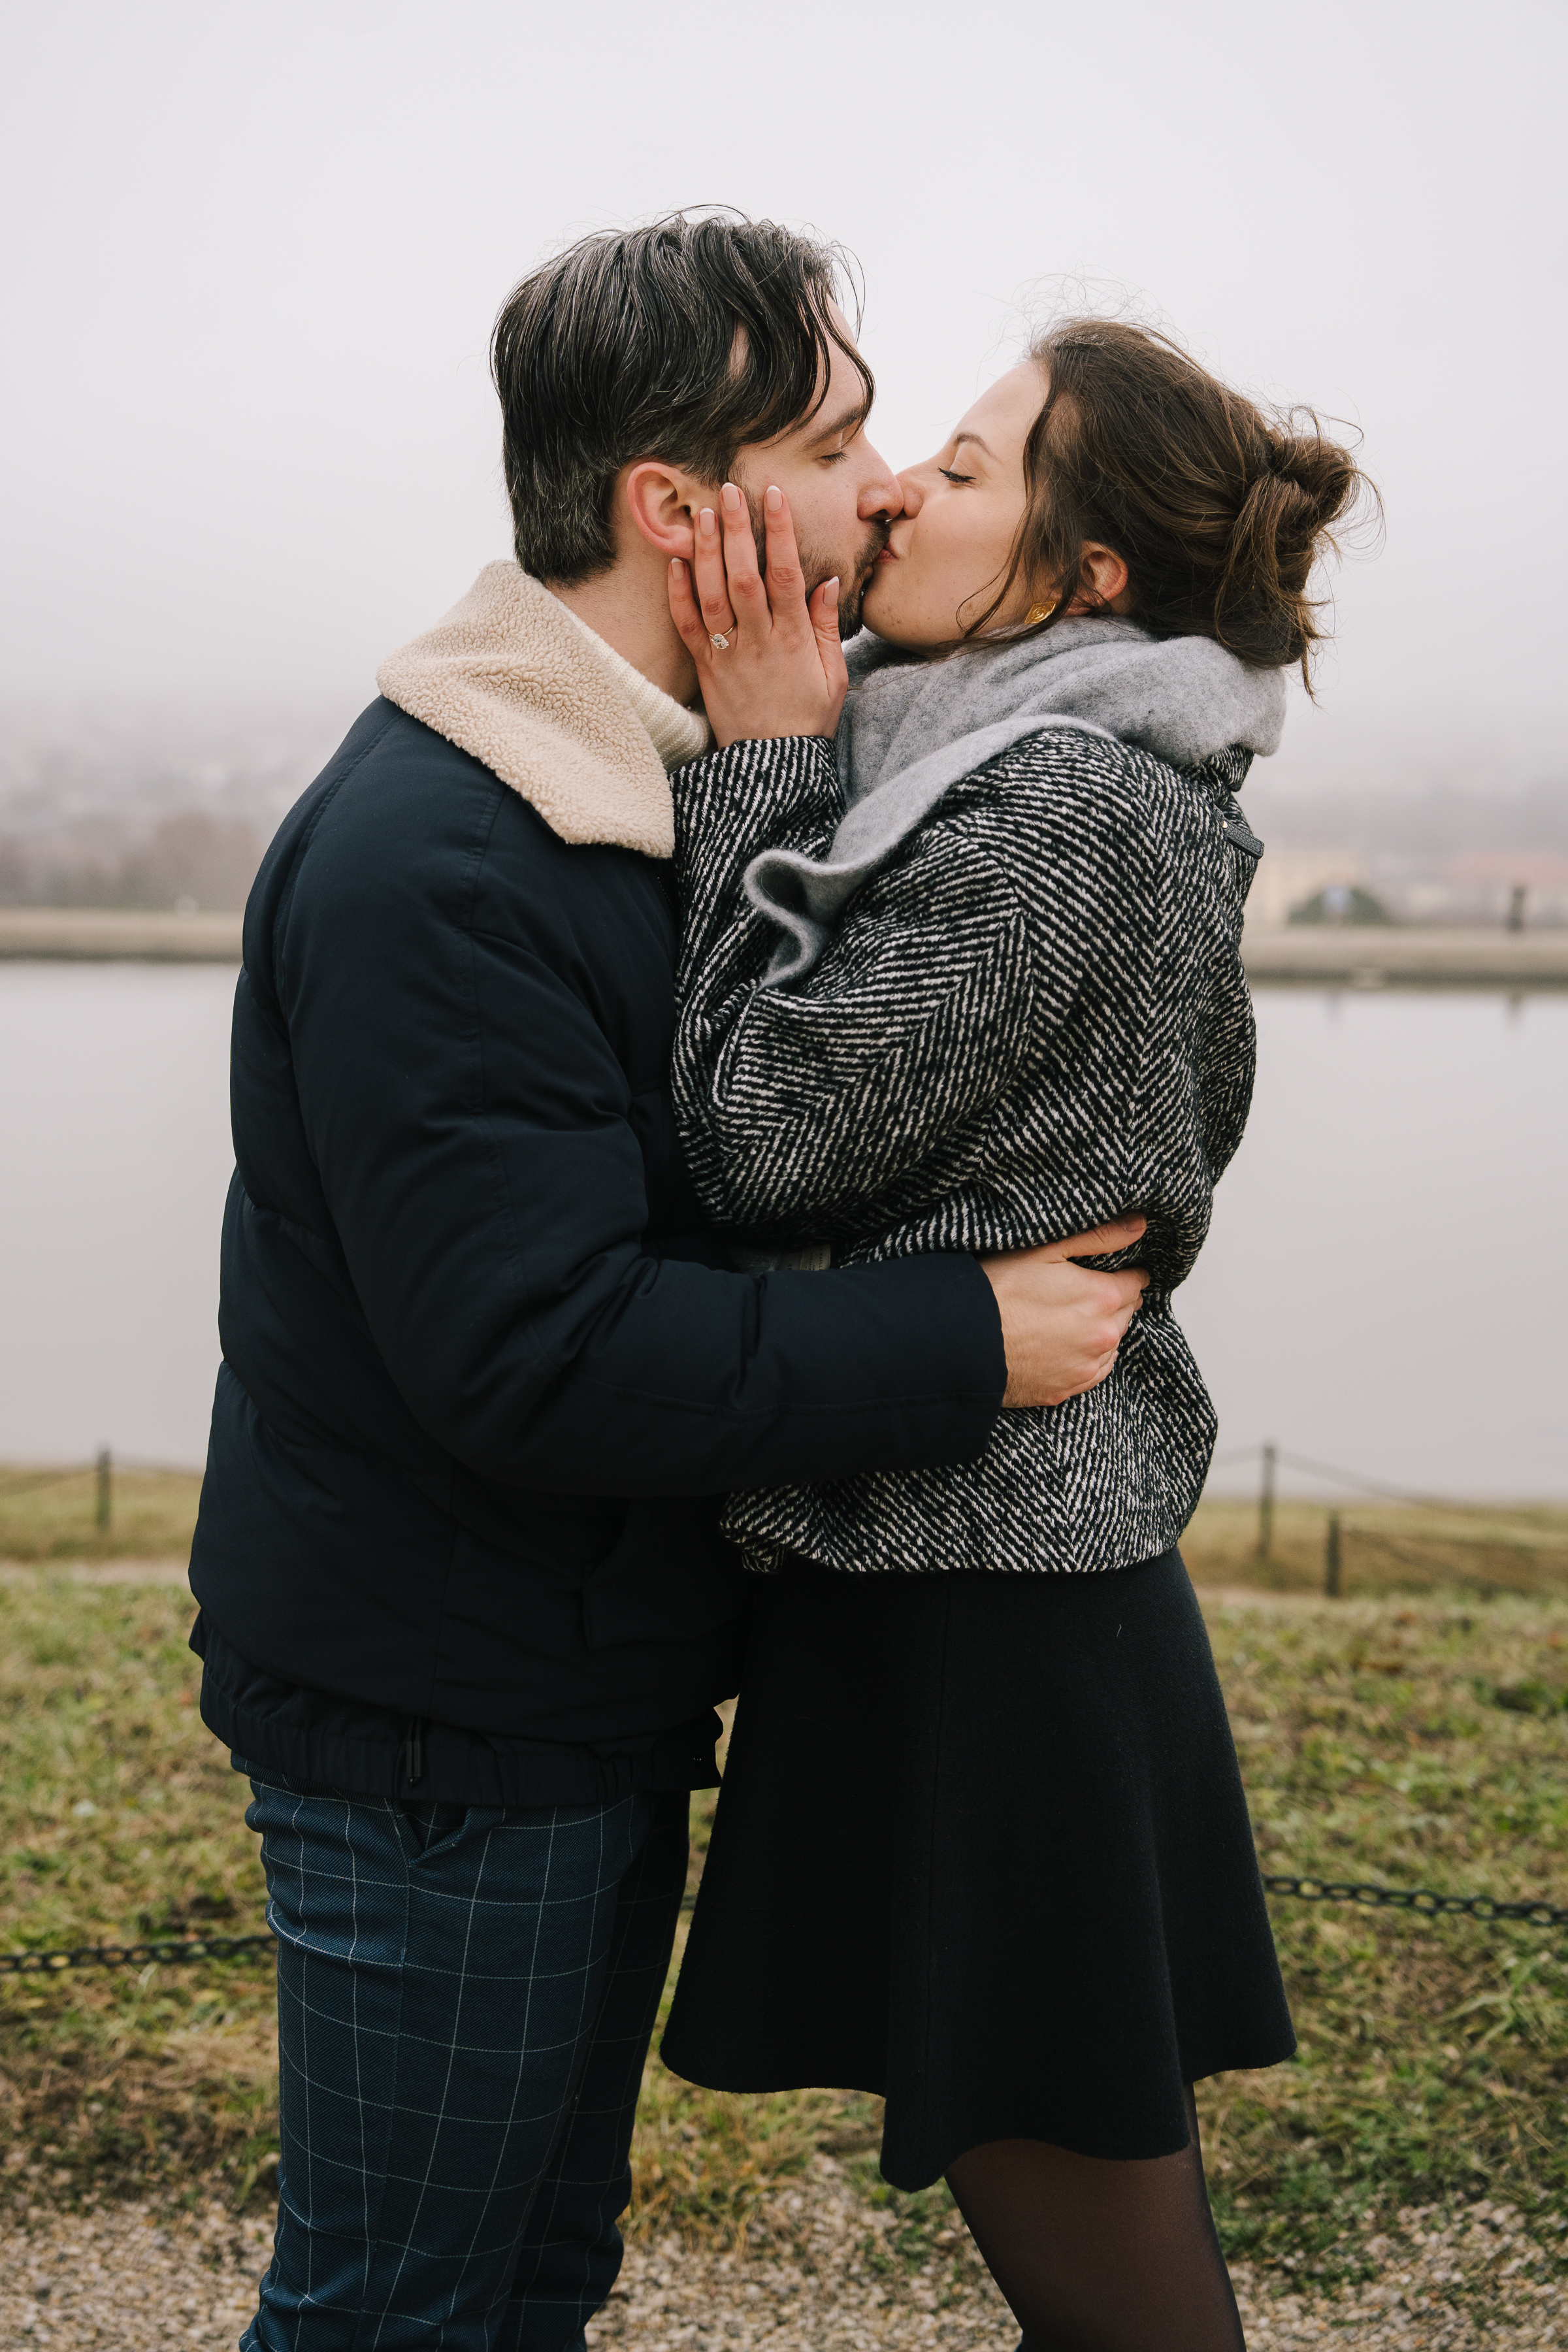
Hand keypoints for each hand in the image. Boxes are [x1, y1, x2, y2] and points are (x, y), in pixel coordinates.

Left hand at [668, 481, 847, 747]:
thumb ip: (825, 627)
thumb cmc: (807, 718)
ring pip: (713, 595)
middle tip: (729, 490)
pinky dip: (679, 593)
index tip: (774, 496)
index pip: (786, 575)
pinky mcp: (706, 669)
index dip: (780, 532)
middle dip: (738, 530)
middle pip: (745, 576)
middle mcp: (759, 641)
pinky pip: (688, 627)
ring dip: (707, 552)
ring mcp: (728, 654)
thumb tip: (828, 581)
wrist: (773, 766)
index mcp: (794, 638)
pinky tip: (675, 561)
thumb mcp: (833, 675)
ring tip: (703, 514)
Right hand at [980, 1215, 1150, 1407]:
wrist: (961, 1342)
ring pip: (1111, 1344)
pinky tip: (1067, 1346)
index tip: (1113, 1270)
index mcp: (1102, 1298)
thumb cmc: (996, 1291)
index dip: (1125, 1273)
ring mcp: (1084, 1367)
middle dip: (1112, 1301)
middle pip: (1125, 1314)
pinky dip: (1087, 1358)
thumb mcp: (1045, 1249)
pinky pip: (1093, 1372)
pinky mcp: (1065, 1391)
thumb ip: (1098, 1236)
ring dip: (1100, 1331)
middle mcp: (1102, 1337)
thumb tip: (1139, 1224)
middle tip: (1084, 1291)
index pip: (1136, 1283)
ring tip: (1071, 1318)